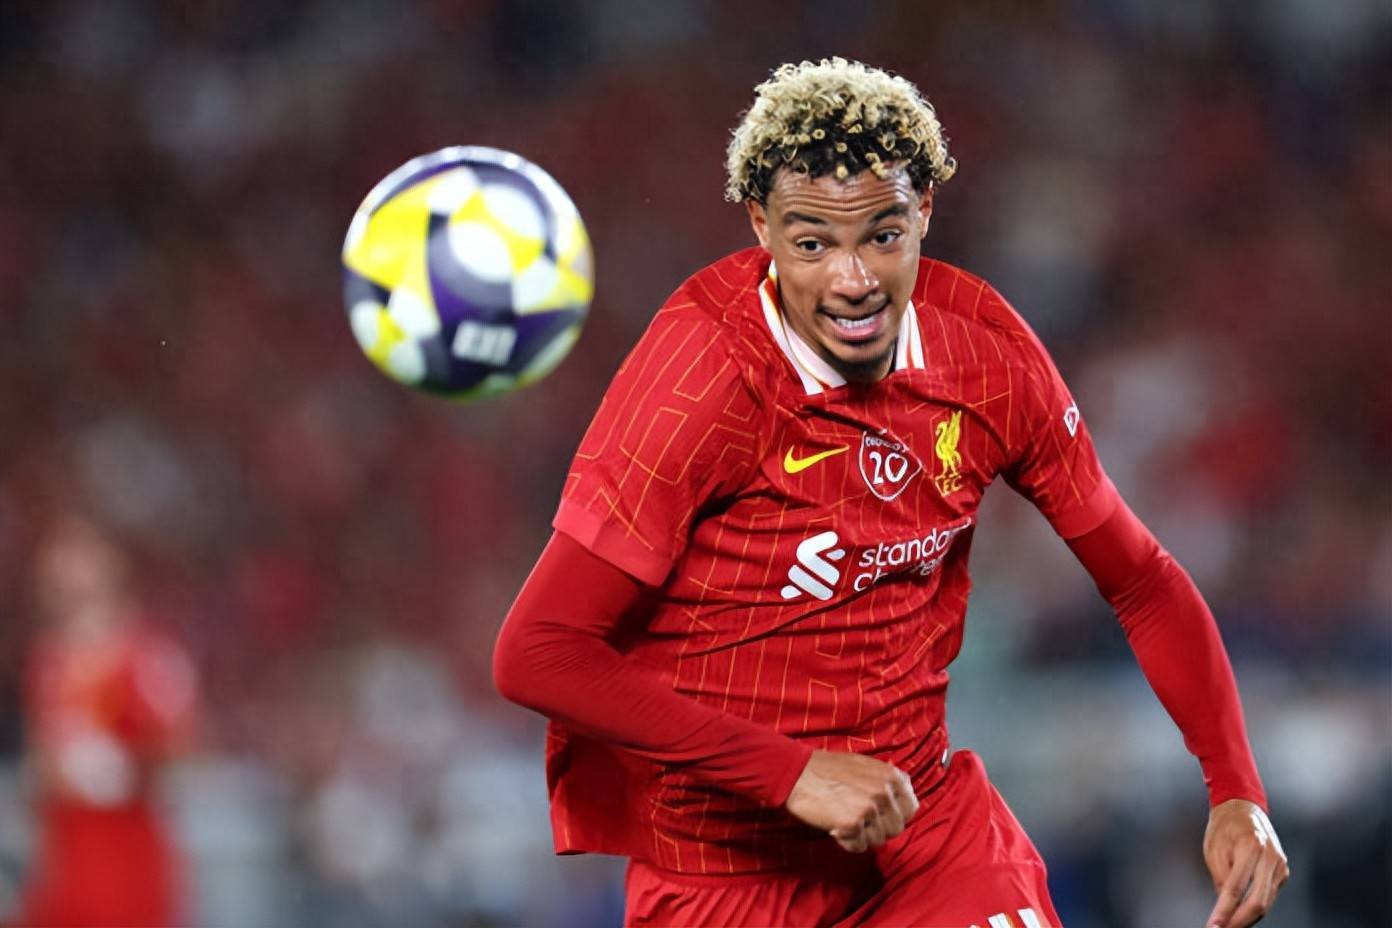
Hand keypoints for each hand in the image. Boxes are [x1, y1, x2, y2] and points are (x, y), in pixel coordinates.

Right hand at [784, 750, 918, 852]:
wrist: (796, 772)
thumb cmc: (828, 768)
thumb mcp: (865, 764)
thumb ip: (886, 779)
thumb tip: (905, 795)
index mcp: (891, 776)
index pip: (911, 809)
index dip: (895, 815)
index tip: (880, 815)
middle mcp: (884, 792)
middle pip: (895, 828)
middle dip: (878, 828)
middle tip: (858, 818)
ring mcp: (869, 809)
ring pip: (878, 840)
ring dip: (862, 835)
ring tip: (844, 819)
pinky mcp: (852, 825)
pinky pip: (859, 847)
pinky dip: (847, 842)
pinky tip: (835, 827)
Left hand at [1203, 799, 1288, 927]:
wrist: (1243, 808)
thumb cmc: (1224, 827)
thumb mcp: (1213, 849)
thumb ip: (1220, 878)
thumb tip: (1225, 906)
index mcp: (1250, 847)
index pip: (1235, 889)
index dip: (1224, 912)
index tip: (1214, 926)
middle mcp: (1270, 857)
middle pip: (1258, 902)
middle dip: (1239, 922)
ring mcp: (1280, 865)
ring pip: (1266, 902)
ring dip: (1248, 917)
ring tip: (1229, 924)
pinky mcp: (1283, 870)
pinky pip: (1269, 894)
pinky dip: (1255, 905)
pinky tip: (1241, 911)